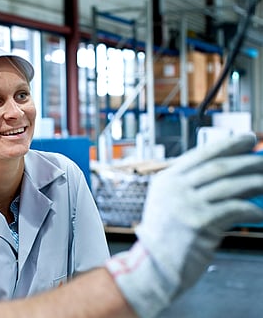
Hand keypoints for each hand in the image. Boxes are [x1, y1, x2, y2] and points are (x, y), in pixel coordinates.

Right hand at [106, 134, 262, 317]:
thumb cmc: (165, 239)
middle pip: (219, 167)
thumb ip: (189, 187)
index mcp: (166, 180)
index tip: (247, 139)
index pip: (201, 154)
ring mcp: (185, 205)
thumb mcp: (168, 204)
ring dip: (255, 182)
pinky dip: (251, 209)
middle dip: (247, 161)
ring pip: (229, 185)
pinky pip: (233, 209)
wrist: (153, 267)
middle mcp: (174, 189)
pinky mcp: (199, 223)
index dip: (228, 144)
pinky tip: (260, 212)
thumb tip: (227, 176)